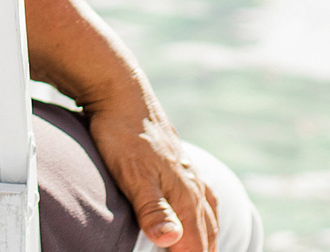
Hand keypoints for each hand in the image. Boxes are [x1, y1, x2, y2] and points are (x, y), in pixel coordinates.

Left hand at [83, 88, 216, 250]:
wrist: (120, 93)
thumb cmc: (123, 135)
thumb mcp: (133, 175)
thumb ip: (152, 209)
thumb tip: (172, 239)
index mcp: (184, 194)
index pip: (195, 244)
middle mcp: (192, 185)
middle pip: (207, 233)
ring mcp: (188, 172)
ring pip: (208, 216)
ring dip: (209, 239)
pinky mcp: (179, 162)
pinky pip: (202, 197)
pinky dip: (206, 216)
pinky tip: (203, 214)